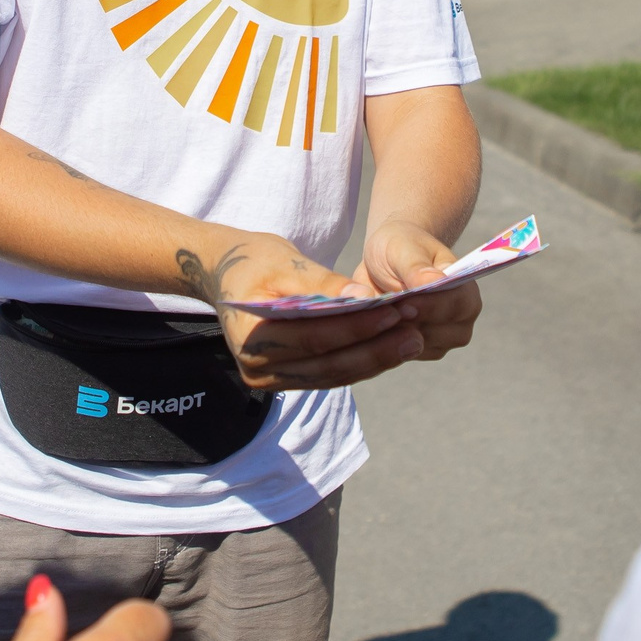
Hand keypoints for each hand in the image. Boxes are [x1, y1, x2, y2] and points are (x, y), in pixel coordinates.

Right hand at [177, 231, 426, 390]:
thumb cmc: (253, 260)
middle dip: (375, 349)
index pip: (315, 337)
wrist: (225, 274)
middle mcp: (256, 367)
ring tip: (412, 340)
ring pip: (332, 374)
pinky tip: (390, 348)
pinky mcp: (283, 380)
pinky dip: (360, 362)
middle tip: (416, 333)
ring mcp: (268, 379)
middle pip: (327, 363)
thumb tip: (363, 297)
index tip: (396, 313)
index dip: (358, 328)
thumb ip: (321, 283)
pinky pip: (328, 375)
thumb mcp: (283, 261)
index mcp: (251, 336)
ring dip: (374, 359)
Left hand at [356, 220, 482, 361]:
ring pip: (418, 347)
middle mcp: (461, 317)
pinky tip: (373, 324)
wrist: (387, 259)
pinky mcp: (419, 350)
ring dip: (393, 333)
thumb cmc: (401, 247)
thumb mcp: (403, 248)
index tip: (404, 304)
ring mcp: (442, 338)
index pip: (457, 304)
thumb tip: (434, 282)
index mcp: (465, 288)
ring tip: (374, 314)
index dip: (431, 307)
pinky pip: (400, 354)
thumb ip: (417, 267)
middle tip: (382, 311)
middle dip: (409, 323)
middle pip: (440, 334)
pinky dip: (384, 341)